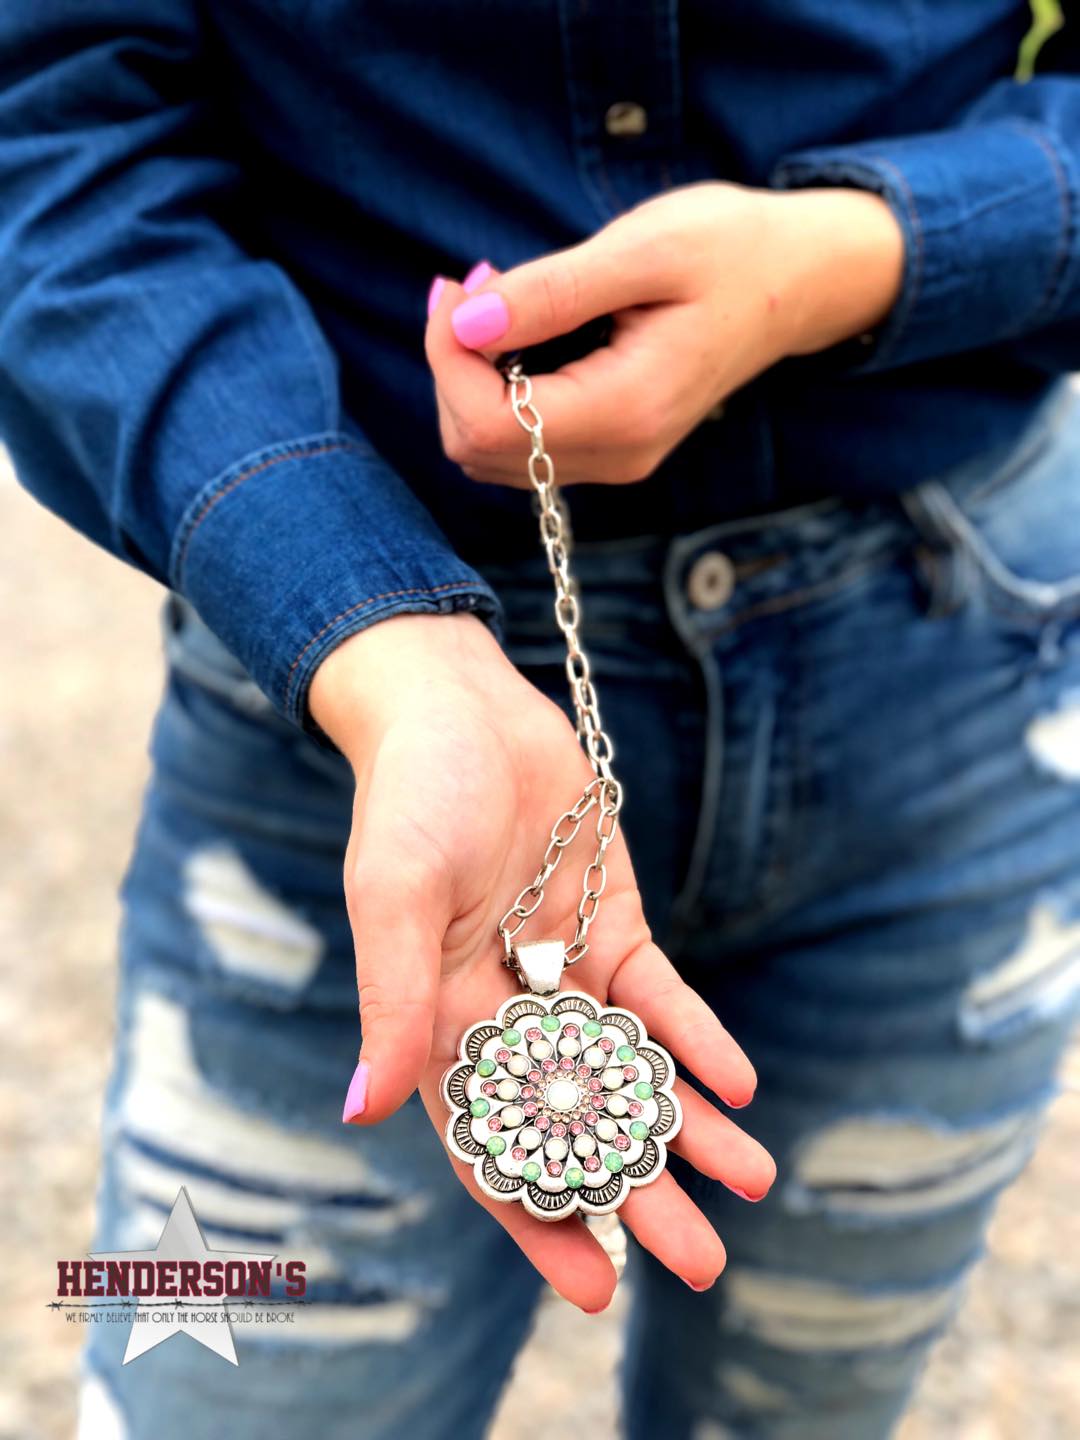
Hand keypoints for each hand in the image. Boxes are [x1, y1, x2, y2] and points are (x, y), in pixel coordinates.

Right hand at [310, 611, 775, 1312]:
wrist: (459, 706)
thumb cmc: (409, 799)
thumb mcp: (393, 899)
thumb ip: (389, 1001)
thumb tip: (360, 1111)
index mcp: (440, 1026)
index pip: (493, 1143)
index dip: (539, 1217)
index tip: (596, 1289)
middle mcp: (504, 1012)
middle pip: (576, 1120)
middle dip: (637, 1191)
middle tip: (704, 1261)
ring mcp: (565, 969)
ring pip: (631, 1069)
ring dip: (686, 1125)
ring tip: (752, 1179)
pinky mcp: (614, 922)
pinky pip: (661, 996)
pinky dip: (696, 1038)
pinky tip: (739, 1083)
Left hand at [425, 180, 902, 485]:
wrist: (800, 283)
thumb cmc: (731, 250)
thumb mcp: (643, 250)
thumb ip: (550, 292)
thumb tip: (466, 323)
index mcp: (627, 410)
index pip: (487, 425)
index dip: (447, 358)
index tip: (461, 286)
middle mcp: (620, 454)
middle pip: (476, 449)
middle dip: (452, 368)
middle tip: (472, 285)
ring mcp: (617, 459)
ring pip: (491, 454)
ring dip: (468, 381)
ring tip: (495, 302)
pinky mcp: (612, 447)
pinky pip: (521, 444)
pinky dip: (495, 392)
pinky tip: (514, 333)